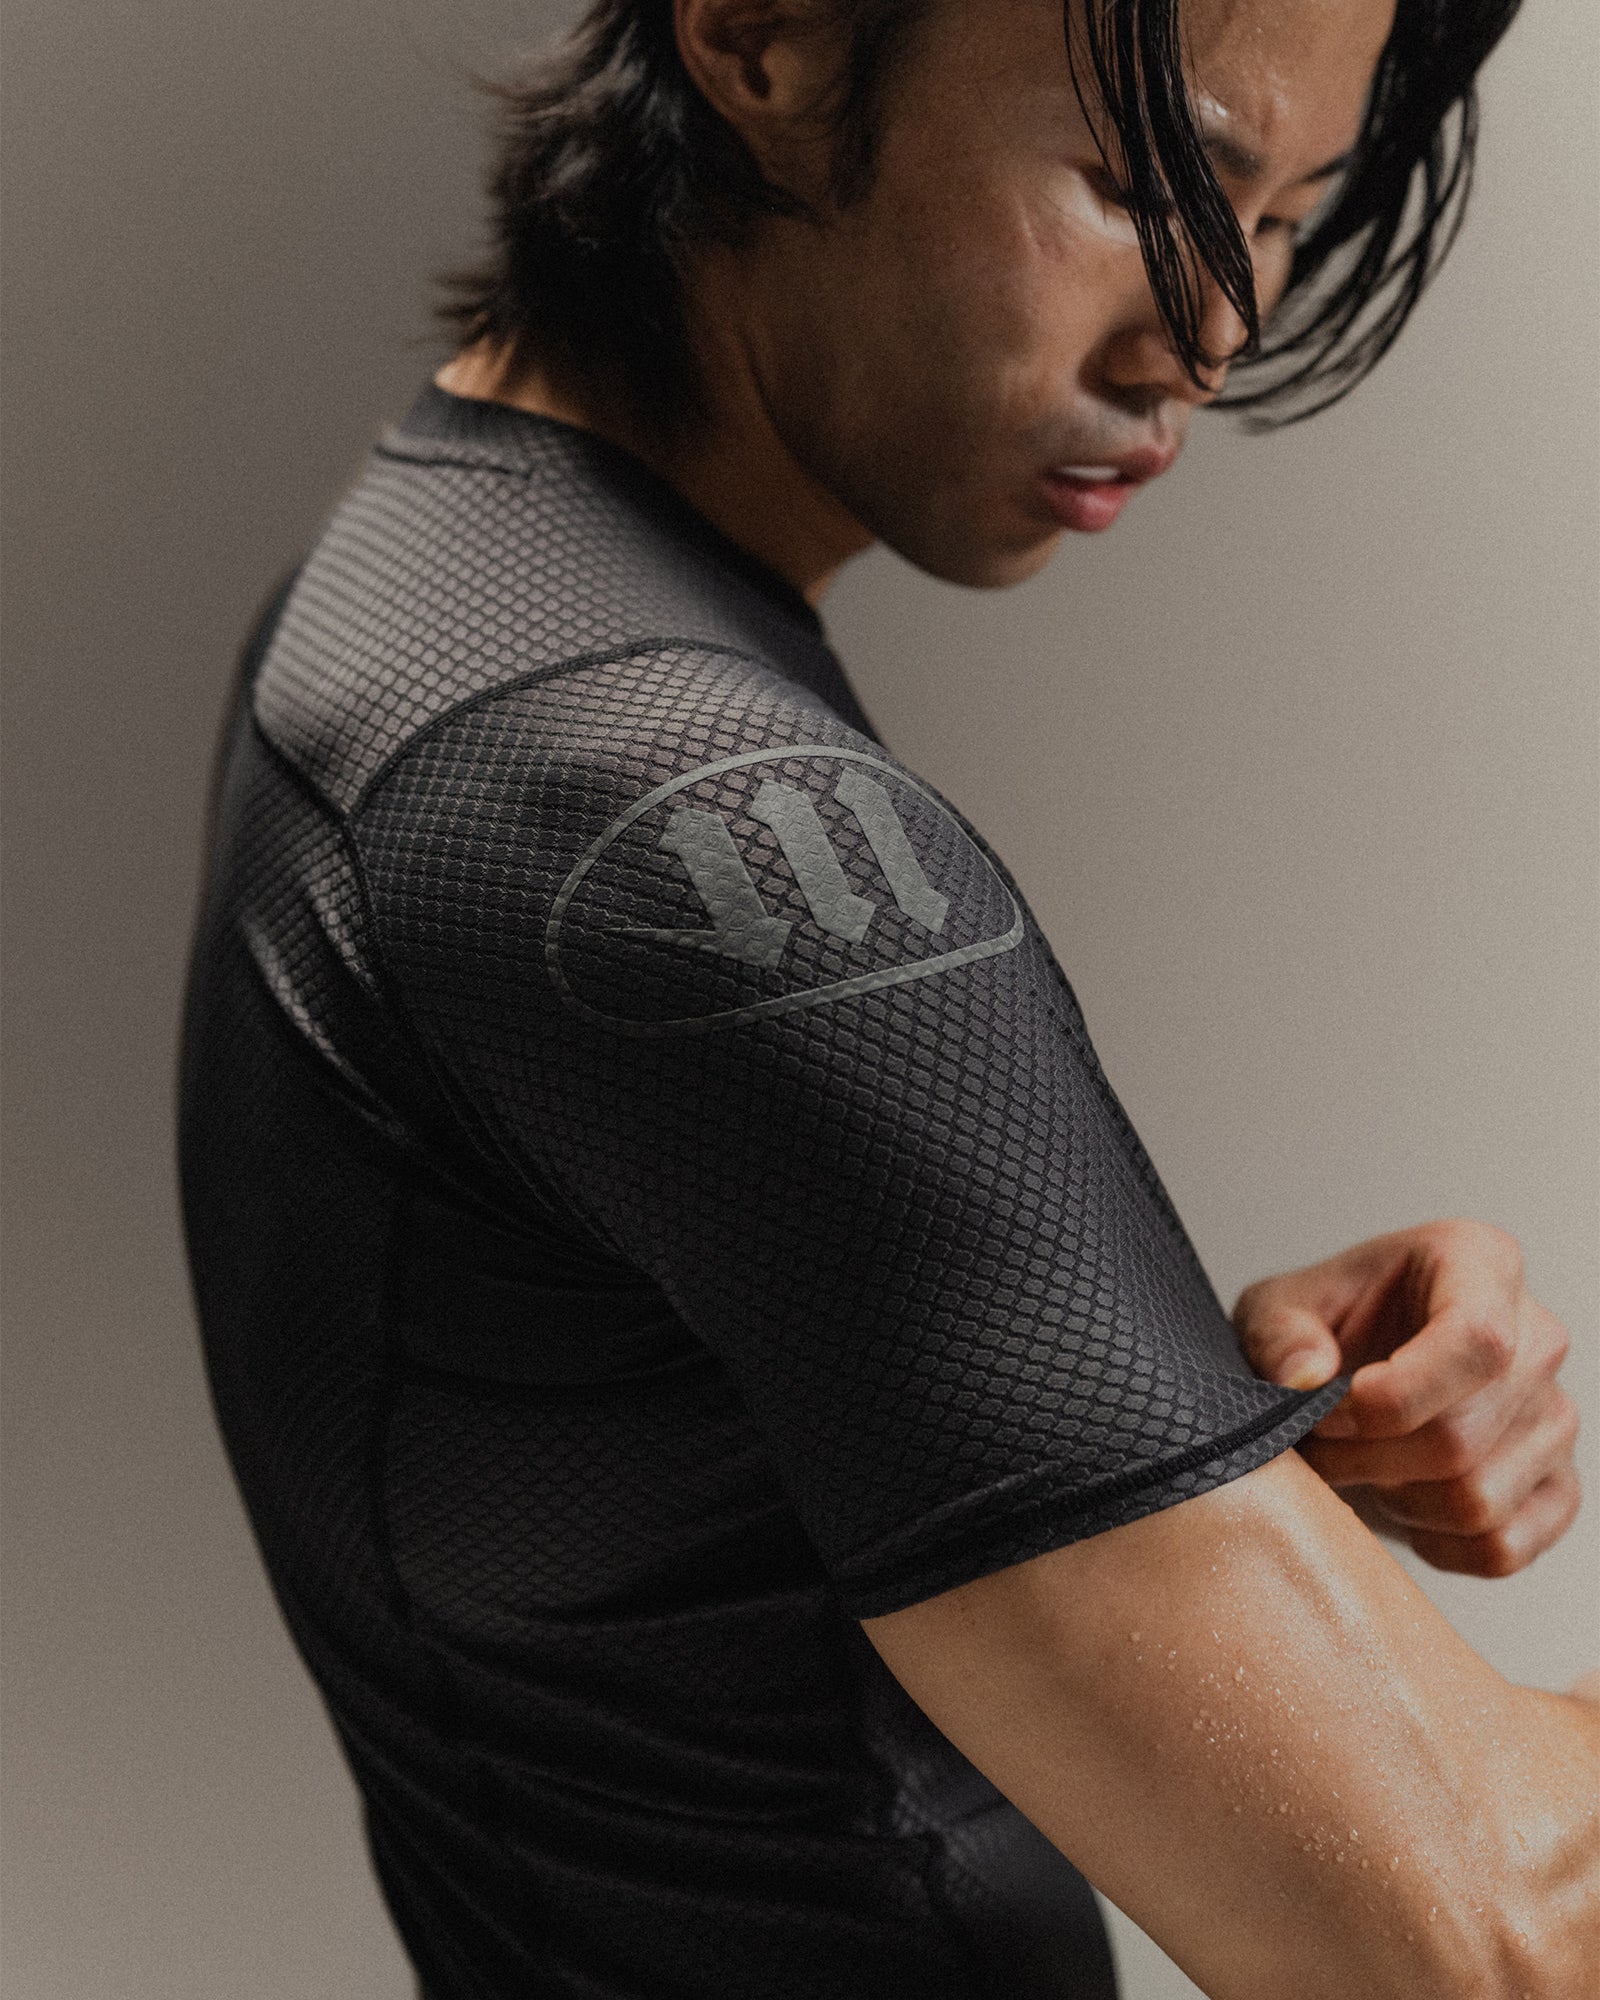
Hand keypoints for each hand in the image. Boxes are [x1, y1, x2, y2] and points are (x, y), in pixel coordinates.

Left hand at [1234, 1220, 1579, 1577]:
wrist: (1354, 1372)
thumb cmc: (1330, 1326)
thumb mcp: (1277, 1308)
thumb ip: (1279, 1333)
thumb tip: (1305, 1376)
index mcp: (1480, 1263)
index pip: (1478, 1340)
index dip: (1400, 1394)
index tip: (1333, 1411)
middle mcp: (1537, 1337)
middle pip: (1463, 1435)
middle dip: (1369, 1457)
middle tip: (1321, 1446)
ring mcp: (1554, 1416)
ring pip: (1477, 1500)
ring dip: (1395, 1500)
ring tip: (1365, 1464)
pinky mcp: (1557, 1487)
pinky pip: (1499, 1548)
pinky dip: (1433, 1542)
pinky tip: (1403, 1500)